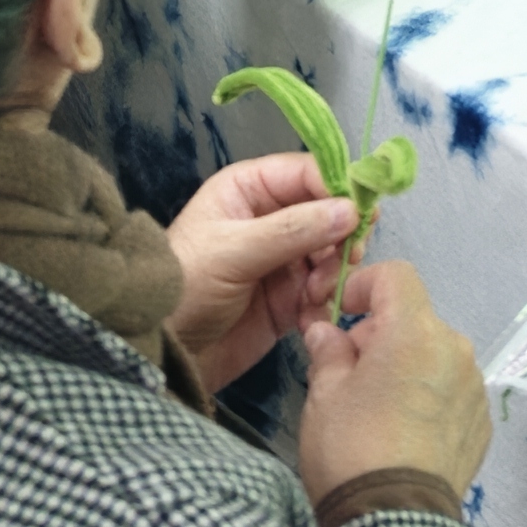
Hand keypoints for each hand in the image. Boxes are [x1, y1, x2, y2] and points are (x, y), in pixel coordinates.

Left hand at [166, 152, 363, 394]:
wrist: (165, 354)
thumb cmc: (186, 287)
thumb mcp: (233, 251)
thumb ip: (293, 230)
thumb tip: (351, 210)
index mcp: (250, 189)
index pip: (307, 172)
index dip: (337, 186)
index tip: (361, 212)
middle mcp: (272, 217)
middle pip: (328, 211)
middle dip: (341, 234)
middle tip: (347, 258)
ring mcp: (284, 258)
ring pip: (332, 250)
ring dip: (334, 270)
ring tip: (317, 292)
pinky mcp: (291, 297)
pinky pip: (325, 288)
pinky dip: (327, 300)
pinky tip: (312, 314)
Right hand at [294, 260, 490, 510]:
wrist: (394, 523)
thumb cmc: (352, 447)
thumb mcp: (324, 395)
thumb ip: (329, 351)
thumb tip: (327, 331)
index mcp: (416, 331)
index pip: (397, 276)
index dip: (365, 285)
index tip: (341, 313)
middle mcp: (456, 348)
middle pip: (415, 319)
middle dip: (381, 334)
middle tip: (349, 372)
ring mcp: (474, 386)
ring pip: (435, 355)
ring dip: (407, 365)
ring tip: (378, 408)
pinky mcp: (482, 422)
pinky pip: (451, 390)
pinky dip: (429, 396)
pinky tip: (405, 432)